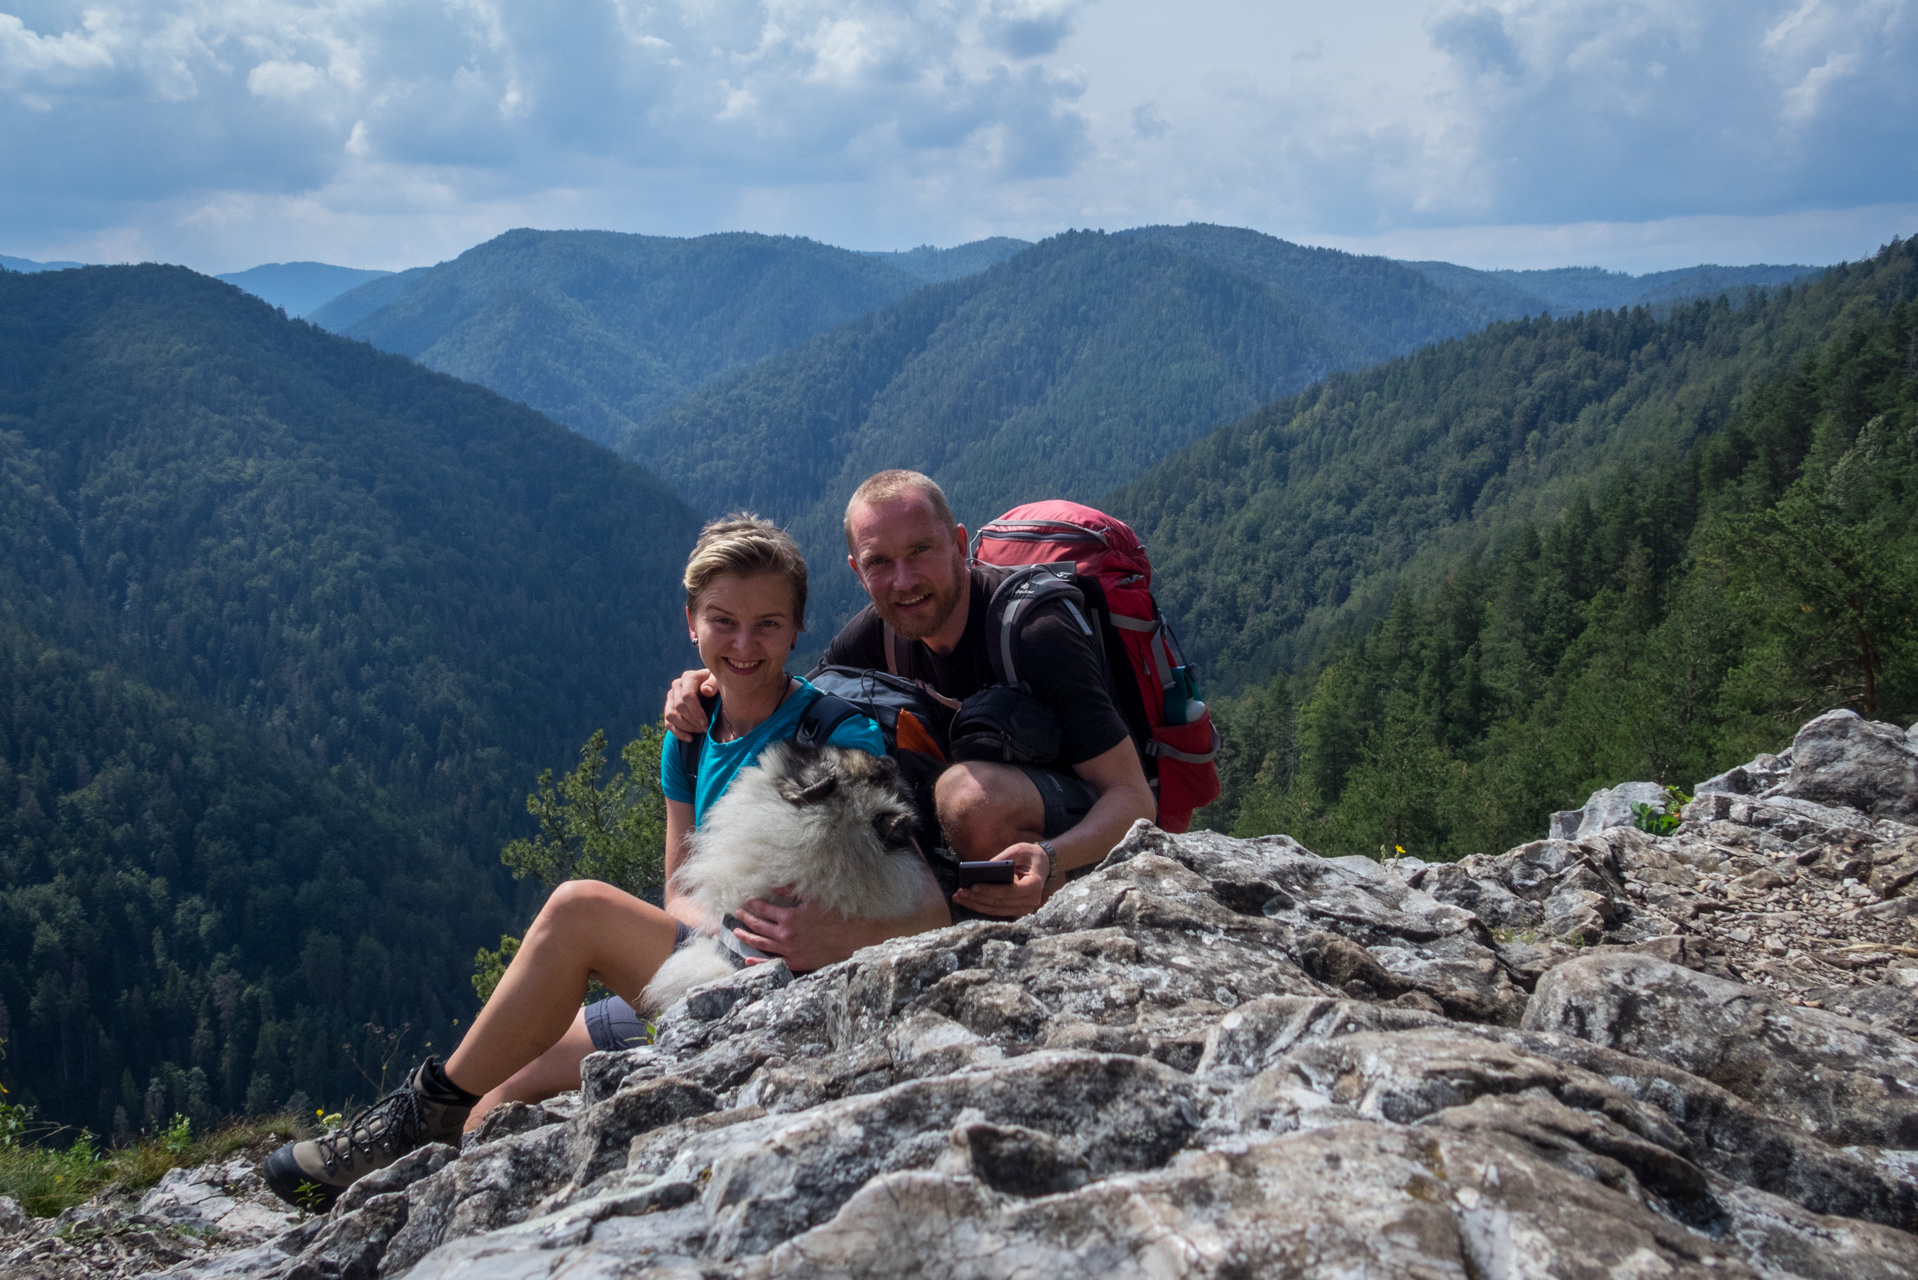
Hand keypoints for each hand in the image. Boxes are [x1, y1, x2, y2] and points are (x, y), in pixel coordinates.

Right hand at [664, 668, 717, 741]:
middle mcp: (677, 685)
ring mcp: (671, 697)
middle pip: (679, 707)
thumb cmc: (718, 686)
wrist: (714, 691)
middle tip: (705, 729)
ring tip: (700, 731)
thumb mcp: (720, 682)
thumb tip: (705, 690)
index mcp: (689, 677)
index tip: (706, 724)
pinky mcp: (668, 709)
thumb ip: (714, 683)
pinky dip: (678, 733)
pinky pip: (668, 723)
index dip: (696, 712)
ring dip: (685, 727)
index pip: (687, 696)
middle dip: (692, 721)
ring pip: (670, 715)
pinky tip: (691, 738)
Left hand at [731, 889, 860, 972]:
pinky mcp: (797, 962)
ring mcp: (790, 951)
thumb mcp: (814, 898)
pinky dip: (759, 962)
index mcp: (789, 917)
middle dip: (746, 918)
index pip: (763, 909)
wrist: (854, 937)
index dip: (753, 904)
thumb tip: (773, 885)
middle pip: (758, 926)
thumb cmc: (836, 914)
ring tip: (736, 933)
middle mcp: (786, 935)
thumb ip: (791, 891)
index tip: (746, 900)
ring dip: (747, 938)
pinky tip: (748, 960)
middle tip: (737, 913)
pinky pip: (773, 963)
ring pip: (761, 944)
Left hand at [950, 842, 1049, 917]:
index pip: (1011, 891)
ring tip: (958, 897)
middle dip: (978, 898)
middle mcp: (1031, 901)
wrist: (1043, 865)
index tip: (974, 886)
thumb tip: (982, 870)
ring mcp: (1024, 909)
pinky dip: (981, 906)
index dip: (991, 890)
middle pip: (1000, 903)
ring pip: (996, 910)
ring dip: (976, 904)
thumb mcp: (1018, 850)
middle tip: (960, 892)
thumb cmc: (1029, 855)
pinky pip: (996, 911)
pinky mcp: (1016, 911)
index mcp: (1034, 885)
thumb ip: (1002, 859)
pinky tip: (966, 901)